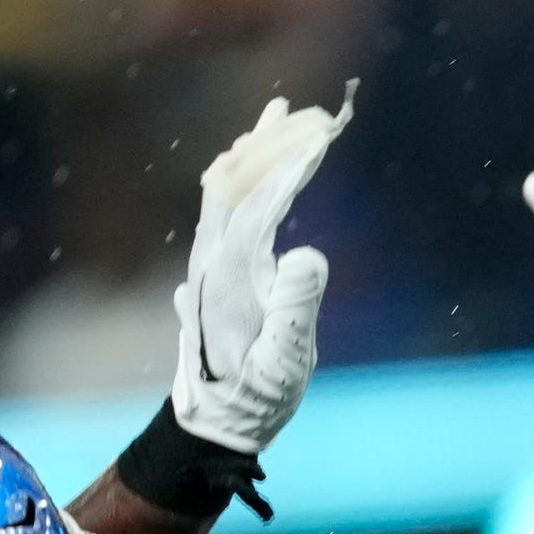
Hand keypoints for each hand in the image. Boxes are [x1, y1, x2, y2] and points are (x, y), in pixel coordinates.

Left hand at [173, 89, 344, 453]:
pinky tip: (257, 150)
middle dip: (277, 141)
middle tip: (320, 115)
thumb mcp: (287, 363)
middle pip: (236, 180)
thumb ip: (296, 308)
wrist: (213, 422)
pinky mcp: (214, 263)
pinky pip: (221, 201)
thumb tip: (310, 254)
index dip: (291, 164)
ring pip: (223, 184)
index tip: (325, 131)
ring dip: (256, 145)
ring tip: (287, 111)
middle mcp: (212, 258)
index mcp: (232, 278)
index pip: (260, 203)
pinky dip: (243, 166)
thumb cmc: (257, 397)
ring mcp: (208, 258)